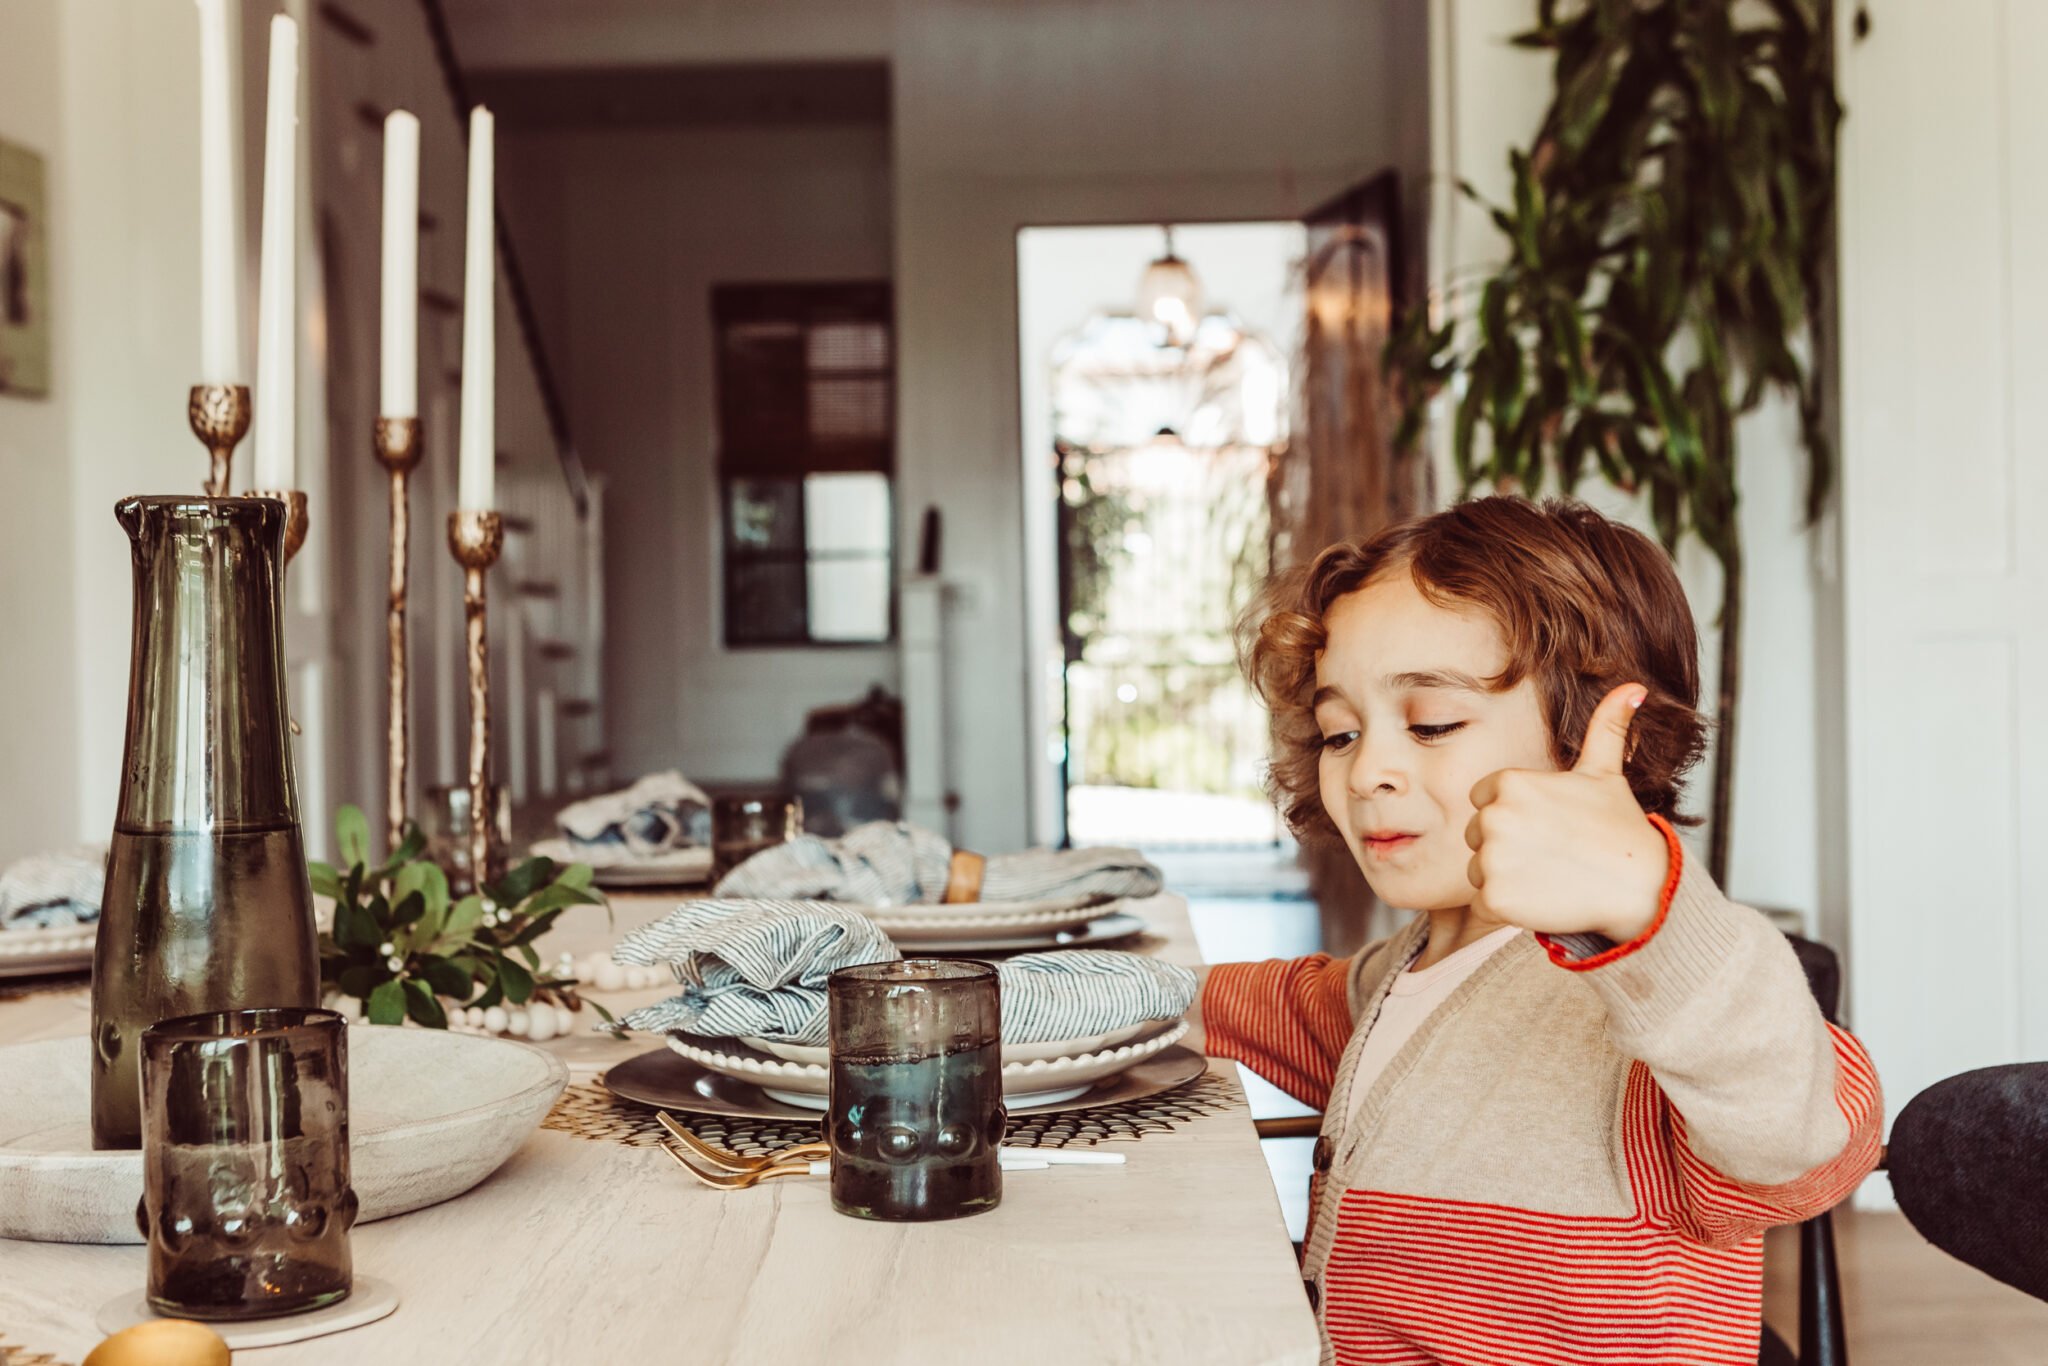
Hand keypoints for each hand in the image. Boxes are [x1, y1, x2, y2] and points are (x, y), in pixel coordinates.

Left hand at [1463, 684, 1669, 941]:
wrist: (1642, 889)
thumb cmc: (1621, 829)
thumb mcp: (1607, 773)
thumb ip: (1607, 728)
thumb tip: (1634, 688)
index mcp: (1509, 783)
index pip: (1484, 800)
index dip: (1514, 815)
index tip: (1546, 826)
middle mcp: (1494, 816)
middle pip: (1476, 834)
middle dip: (1507, 845)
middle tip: (1551, 853)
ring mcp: (1492, 858)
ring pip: (1477, 869)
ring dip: (1505, 876)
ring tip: (1548, 874)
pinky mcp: (1494, 897)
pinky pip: (1482, 901)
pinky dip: (1507, 905)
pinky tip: (1542, 898)